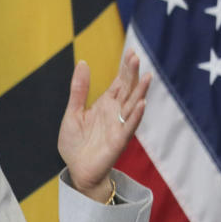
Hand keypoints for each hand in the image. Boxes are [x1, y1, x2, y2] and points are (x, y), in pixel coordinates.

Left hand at [57, 50, 150, 201]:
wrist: (77, 170)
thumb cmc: (76, 143)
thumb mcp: (72, 112)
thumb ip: (79, 90)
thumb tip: (82, 63)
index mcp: (105, 104)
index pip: (119, 82)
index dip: (125, 68)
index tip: (131, 51)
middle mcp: (115, 113)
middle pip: (128, 89)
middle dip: (132, 74)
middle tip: (136, 56)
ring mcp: (119, 126)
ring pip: (133, 105)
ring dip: (140, 92)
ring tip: (147, 76)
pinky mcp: (119, 141)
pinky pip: (129, 127)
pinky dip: (136, 116)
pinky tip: (141, 104)